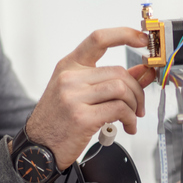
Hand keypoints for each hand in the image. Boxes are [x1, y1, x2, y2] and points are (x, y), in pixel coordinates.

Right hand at [26, 28, 158, 170]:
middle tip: (138, 106)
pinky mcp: (82, 117)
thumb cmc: (59, 120)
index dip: (124, 34)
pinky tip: (127, 126)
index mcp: (69, 66)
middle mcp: (70, 77)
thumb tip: (143, 72)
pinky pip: (119, 109)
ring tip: (131, 117)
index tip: (142, 38)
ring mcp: (74, 97)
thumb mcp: (80, 93)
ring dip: (134, 105)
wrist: (39, 147)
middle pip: (119, 72)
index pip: (98, 39)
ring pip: (121, 89)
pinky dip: (130, 118)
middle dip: (137, 90)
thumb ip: (109, 80)